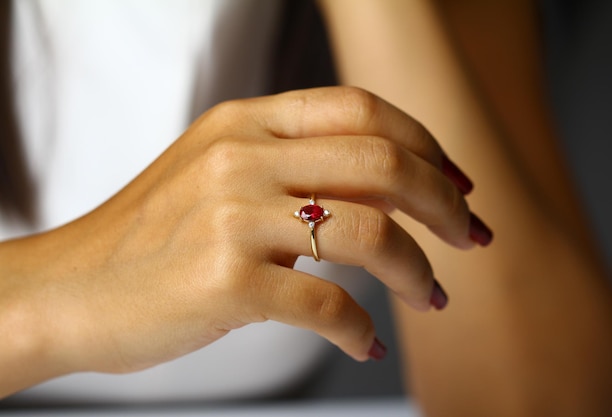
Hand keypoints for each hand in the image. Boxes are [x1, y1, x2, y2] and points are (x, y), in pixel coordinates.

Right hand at [1, 87, 487, 388]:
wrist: (65, 288)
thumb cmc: (147, 238)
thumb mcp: (214, 173)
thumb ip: (287, 165)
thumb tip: (377, 190)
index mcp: (243, 123)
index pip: (362, 109)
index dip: (424, 144)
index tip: (456, 183)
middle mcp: (241, 159)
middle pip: (383, 165)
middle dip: (445, 203)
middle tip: (472, 236)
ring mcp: (231, 218)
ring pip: (369, 235)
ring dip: (418, 269)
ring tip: (432, 295)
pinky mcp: (223, 283)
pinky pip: (325, 304)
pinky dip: (359, 329)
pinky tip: (364, 342)